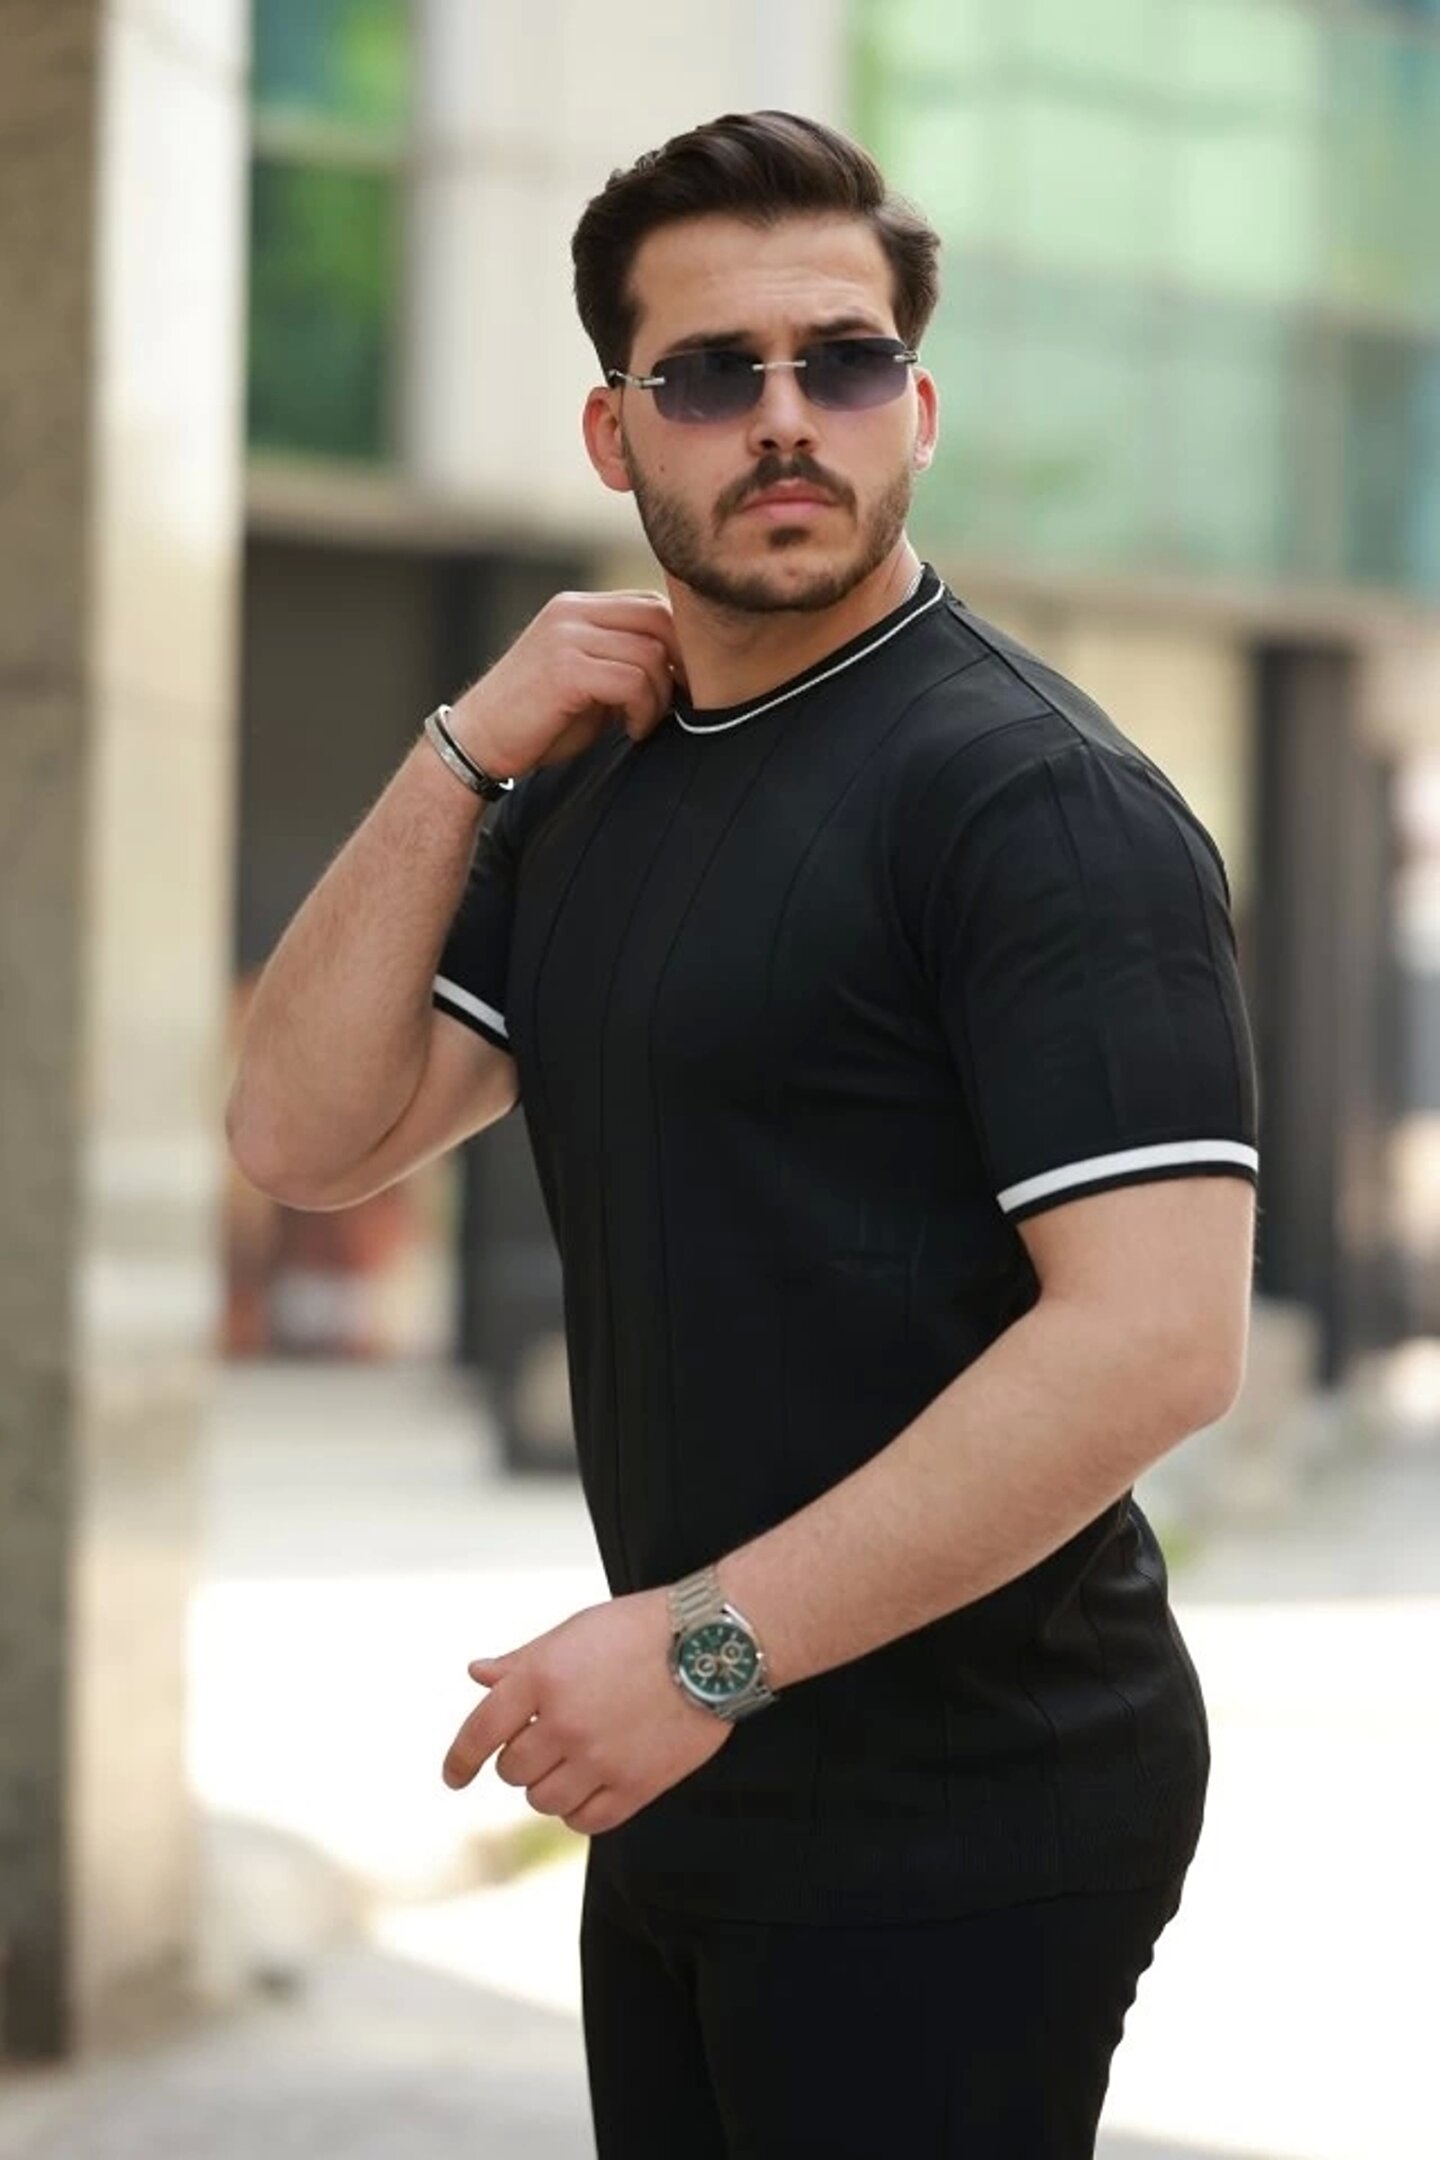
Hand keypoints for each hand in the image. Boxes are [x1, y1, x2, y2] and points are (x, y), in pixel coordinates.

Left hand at [440, 1589, 732, 1834]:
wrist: (711, 1644)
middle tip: (546, 1741)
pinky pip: (585, 1820)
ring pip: (543, 1800)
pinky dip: (578, 1810)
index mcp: (541, 1678)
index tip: (454, 1777)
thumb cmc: (640, 1628)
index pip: (480, 1732)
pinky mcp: (635, 1786)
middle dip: (520, 1758)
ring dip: (548, 1785)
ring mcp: (600, 1759)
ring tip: (573, 1761)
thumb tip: (477, 1675)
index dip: (459, 1761)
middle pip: (512, 1770)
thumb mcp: (573, 1631)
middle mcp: (563, 1723)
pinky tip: (590, 1787)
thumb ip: (522, 1661)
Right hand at [448, 590, 685, 782]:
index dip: (680, 643)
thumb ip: (623, 665)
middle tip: (682, 702)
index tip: (686, 683)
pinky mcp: (565, 669)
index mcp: (576, 609)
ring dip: (660, 696)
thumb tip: (683, 672)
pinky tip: (631, 729)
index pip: (650, 603)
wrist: (478, 744)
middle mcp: (571, 612)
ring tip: (643, 722)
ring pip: (650, 653)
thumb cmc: (537, 722)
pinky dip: (643, 710)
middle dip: (683, 663)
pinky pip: (632, 681)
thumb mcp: (586, 682)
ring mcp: (566, 637)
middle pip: (659, 618)